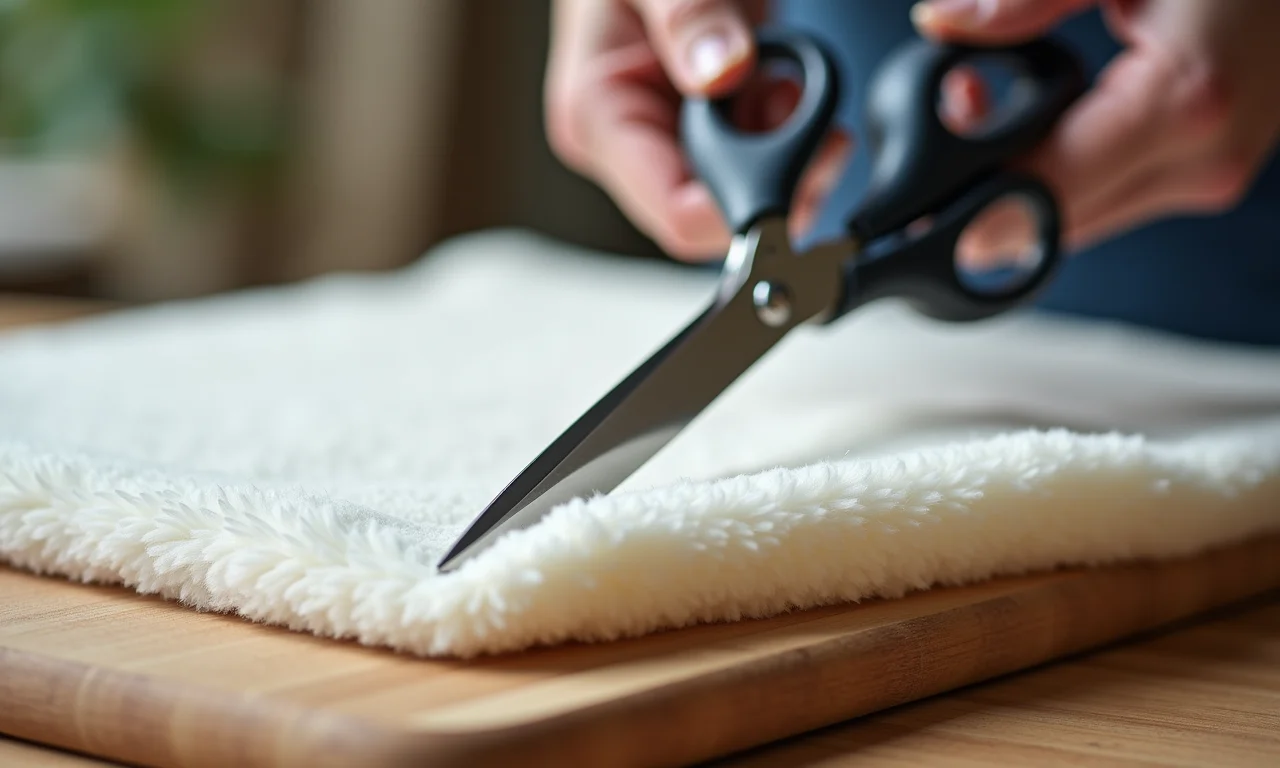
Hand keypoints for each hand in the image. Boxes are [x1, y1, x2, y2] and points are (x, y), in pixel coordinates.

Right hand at [544, 0, 852, 259]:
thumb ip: (687, 15)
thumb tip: (724, 71)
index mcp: (597, 118)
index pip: (678, 216)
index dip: (749, 207)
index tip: (806, 161)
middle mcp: (628, 147)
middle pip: (718, 214)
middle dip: (779, 172)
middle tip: (811, 110)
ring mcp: (664, 144)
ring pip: (744, 193)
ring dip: (788, 150)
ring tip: (787, 82)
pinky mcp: (700, 135)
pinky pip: (756, 163)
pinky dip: (788, 132)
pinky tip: (780, 86)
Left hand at [913, 0, 1279, 255]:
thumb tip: (940, 23)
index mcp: (1183, 100)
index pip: (1044, 190)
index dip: (968, 204)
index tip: (913, 204)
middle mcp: (1202, 158)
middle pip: (1054, 224)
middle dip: (985, 193)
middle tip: (947, 123)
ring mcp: (1211, 176)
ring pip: (1079, 224)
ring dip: (1021, 188)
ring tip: (983, 108)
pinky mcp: (1209, 176)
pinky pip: (1109, 203)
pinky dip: (1062, 180)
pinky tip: (1039, 127)